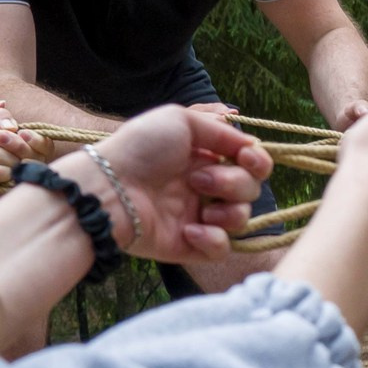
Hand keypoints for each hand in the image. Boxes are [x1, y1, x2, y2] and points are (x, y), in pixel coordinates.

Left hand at [63, 105, 272, 261]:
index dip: (259, 162)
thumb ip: (220, 130)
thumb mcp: (179, 119)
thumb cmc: (139, 149)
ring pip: (242, 219)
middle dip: (234, 183)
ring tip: (200, 208)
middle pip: (251, 190)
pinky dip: (214, 239)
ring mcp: (200, 217)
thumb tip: (251, 145)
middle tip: (196, 180)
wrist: (109, 189)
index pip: (251, 164)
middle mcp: (206, 187)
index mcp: (205, 158)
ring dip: (229, 211)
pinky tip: (191, 230)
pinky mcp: (191, 245)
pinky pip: (222, 248)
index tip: (247, 159)